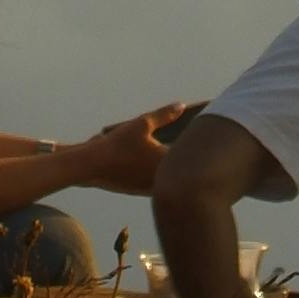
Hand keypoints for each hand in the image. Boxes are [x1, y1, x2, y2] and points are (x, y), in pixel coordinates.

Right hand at [76, 103, 193, 196]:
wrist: (93, 166)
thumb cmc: (119, 143)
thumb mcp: (142, 124)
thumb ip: (164, 115)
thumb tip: (182, 106)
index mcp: (166, 161)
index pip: (189, 152)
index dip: (197, 140)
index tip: (205, 130)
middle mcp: (162, 178)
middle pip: (181, 167)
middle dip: (186, 154)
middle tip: (196, 139)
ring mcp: (152, 187)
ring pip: (169, 176)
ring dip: (173, 167)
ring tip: (179, 150)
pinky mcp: (141, 191)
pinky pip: (156, 181)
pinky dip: (159, 172)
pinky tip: (155, 162)